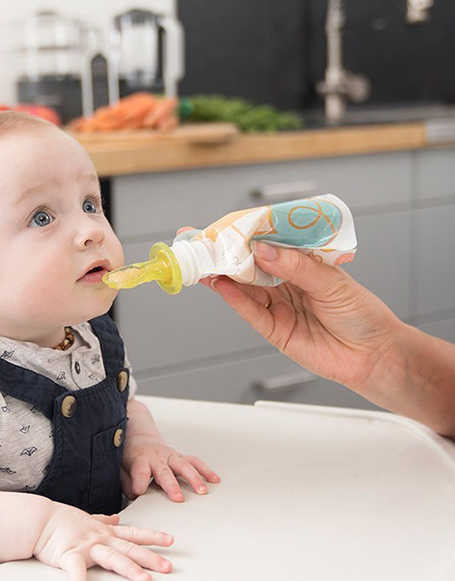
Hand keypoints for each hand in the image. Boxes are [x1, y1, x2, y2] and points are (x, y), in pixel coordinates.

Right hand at [33, 507, 172, 580]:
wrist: (39, 518)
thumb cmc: (61, 520)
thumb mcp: (87, 518)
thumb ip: (103, 520)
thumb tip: (116, 518)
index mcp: (104, 532)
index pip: (133, 534)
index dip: (153, 537)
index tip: (170, 541)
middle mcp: (100, 539)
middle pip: (130, 549)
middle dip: (150, 558)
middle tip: (168, 567)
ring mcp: (86, 547)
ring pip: (112, 558)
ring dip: (130, 569)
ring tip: (144, 580)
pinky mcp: (69, 555)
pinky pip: (75, 569)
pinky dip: (79, 580)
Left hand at [122, 434, 219, 501]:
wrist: (139, 438)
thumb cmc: (131, 456)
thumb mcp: (121, 467)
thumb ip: (126, 481)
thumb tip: (134, 494)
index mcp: (140, 460)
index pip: (139, 473)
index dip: (139, 484)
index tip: (139, 493)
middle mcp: (156, 458)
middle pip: (164, 471)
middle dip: (172, 485)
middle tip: (178, 498)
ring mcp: (170, 456)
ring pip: (184, 465)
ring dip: (194, 478)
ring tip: (203, 491)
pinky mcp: (180, 457)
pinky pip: (194, 461)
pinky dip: (205, 470)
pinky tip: (214, 479)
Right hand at [205, 241, 402, 392]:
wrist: (374, 356)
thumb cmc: (363, 316)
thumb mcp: (332, 282)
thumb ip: (296, 266)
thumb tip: (263, 250)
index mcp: (303, 265)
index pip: (271, 245)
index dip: (250, 235)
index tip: (229, 225)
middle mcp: (287, 284)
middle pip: (251, 266)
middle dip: (227, 254)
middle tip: (205, 242)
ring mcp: (279, 307)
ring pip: (245, 288)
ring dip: (224, 275)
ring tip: (206, 262)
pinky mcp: (274, 331)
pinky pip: (250, 312)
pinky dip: (234, 299)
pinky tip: (221, 285)